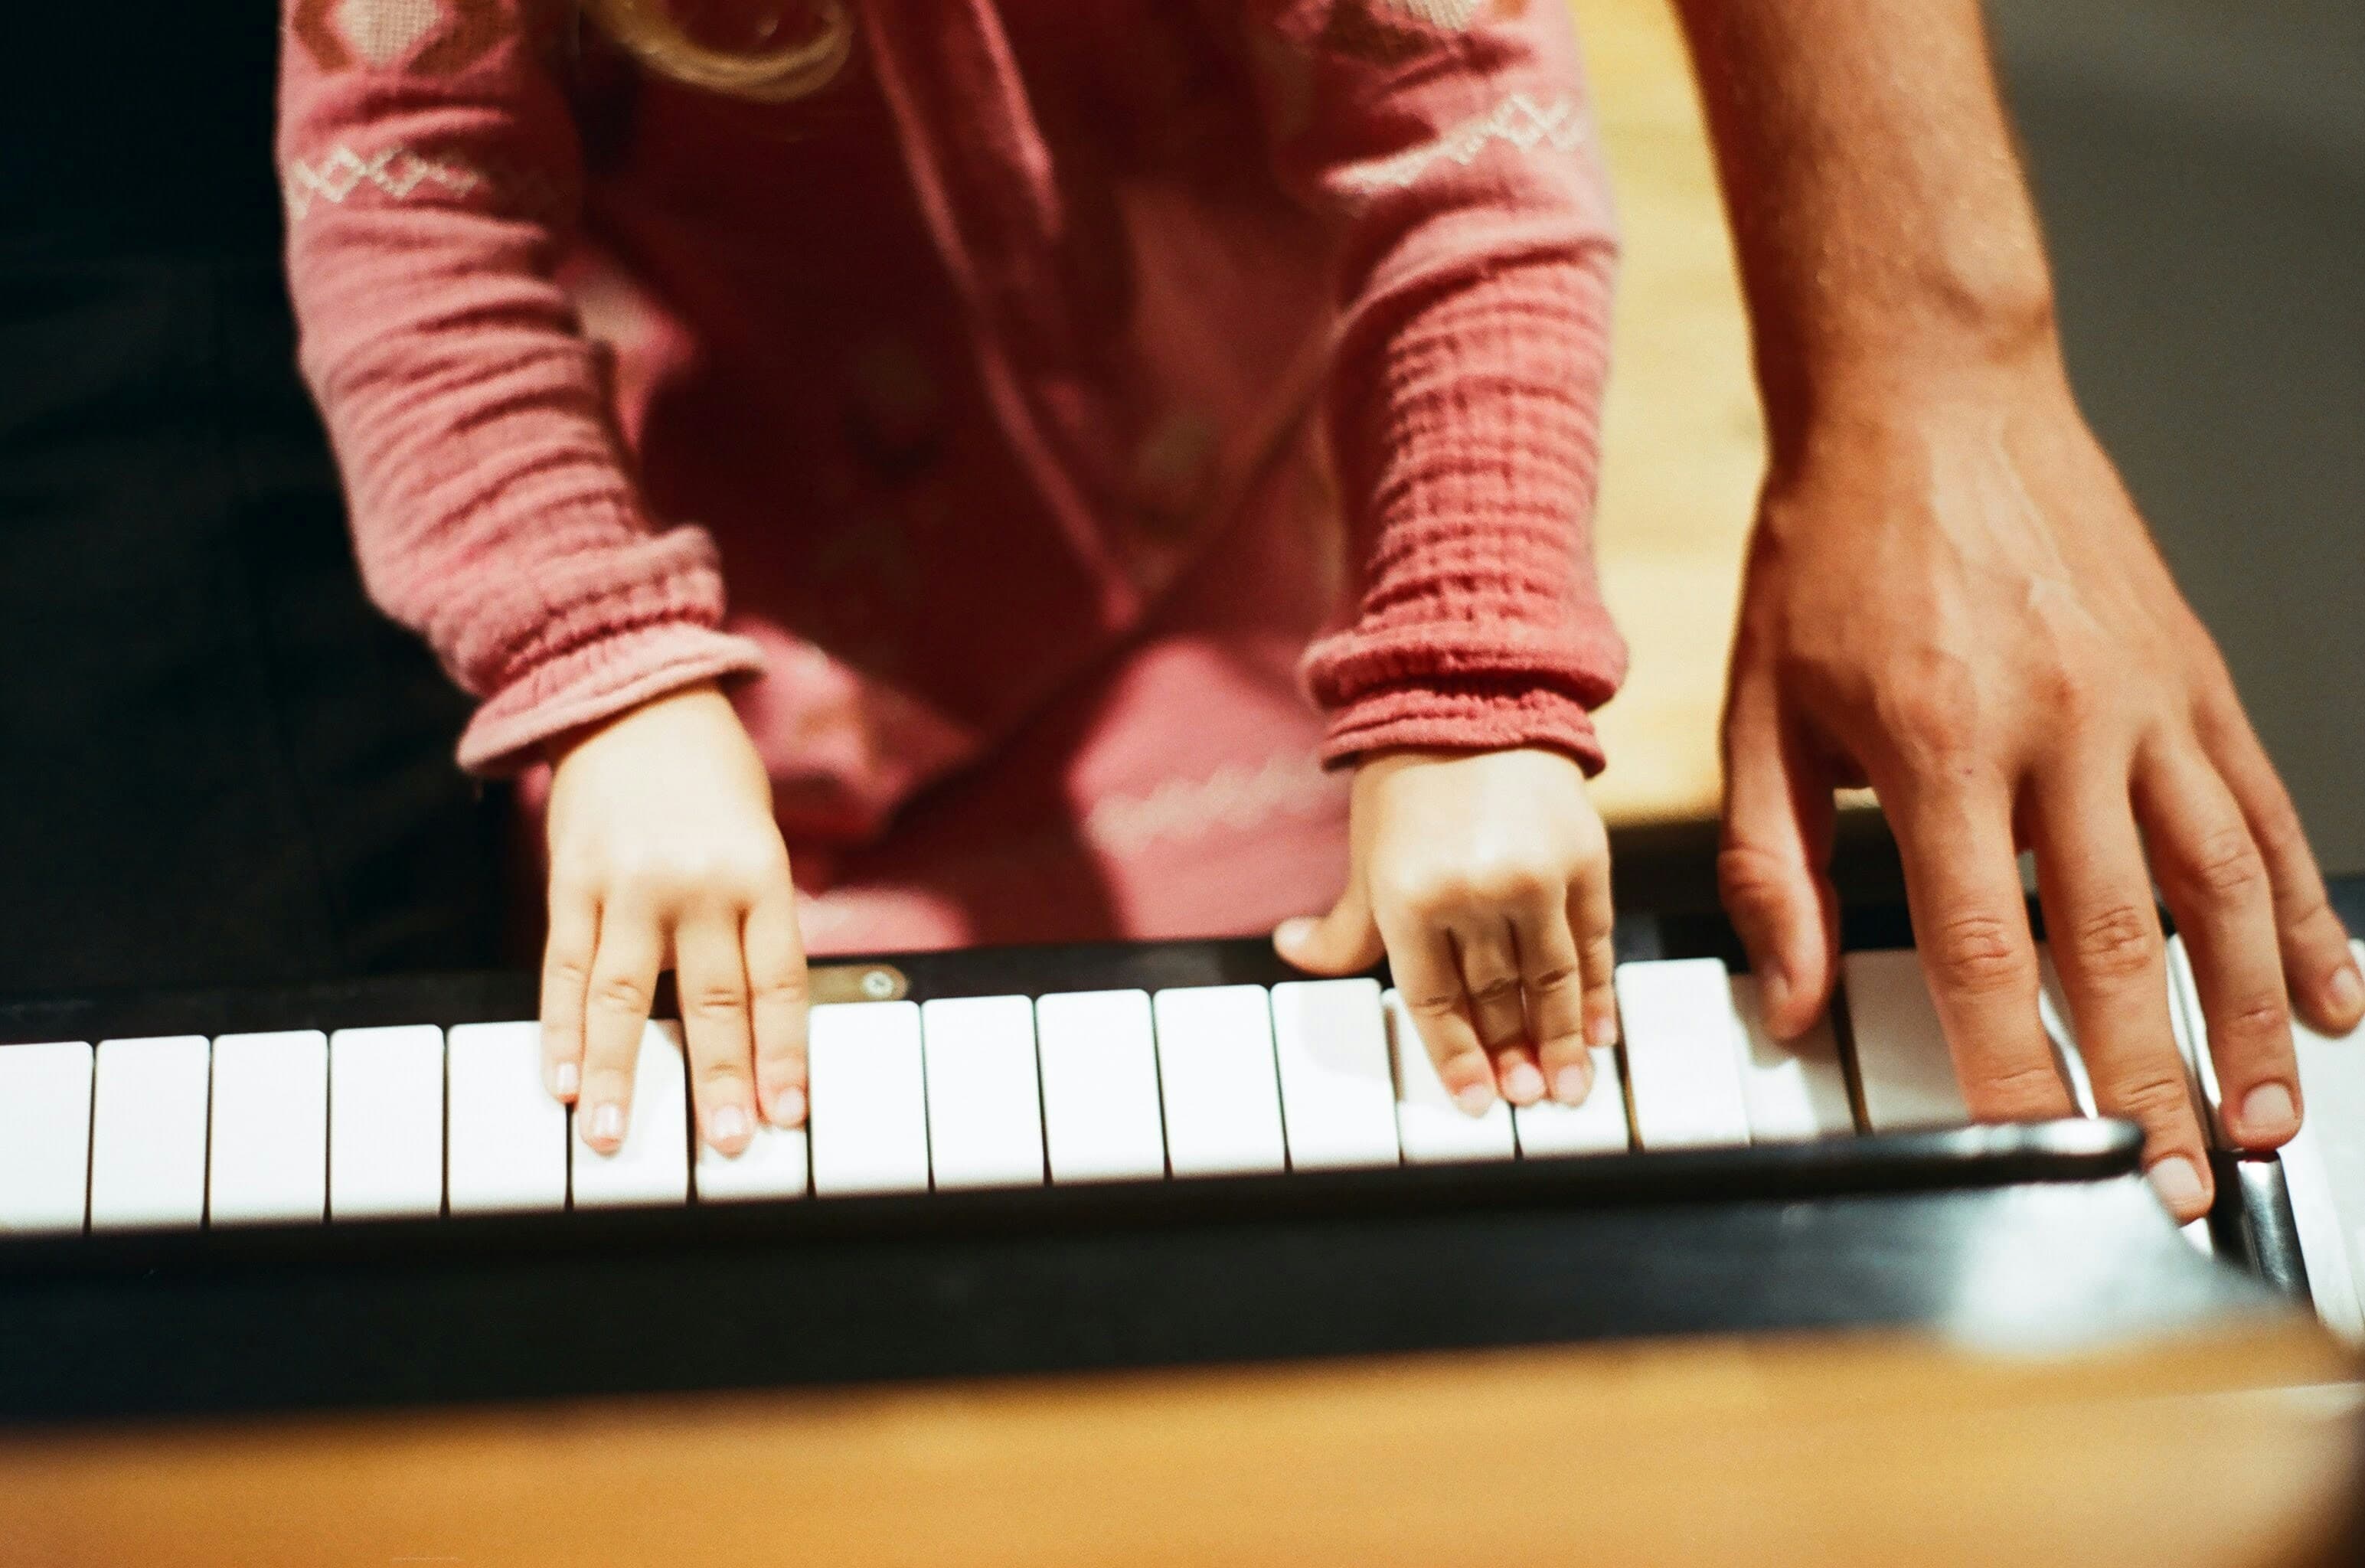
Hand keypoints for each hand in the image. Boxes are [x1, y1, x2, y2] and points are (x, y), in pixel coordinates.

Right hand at [541, 682, 808, 1155]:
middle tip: (725, 1146)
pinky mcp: (571, 879)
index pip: (777, 981)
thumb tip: (755, 1021)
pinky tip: (558, 1078)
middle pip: (710, 998)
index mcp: (759, 873)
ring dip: (617, 1073)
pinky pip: (563, 966)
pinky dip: (560, 1028)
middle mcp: (697, 882)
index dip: (782, 1053)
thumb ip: (755, 920)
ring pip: (623, 995)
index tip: (788, 1115)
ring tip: (611, 1136)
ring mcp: (627, 882)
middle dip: (718, 1079)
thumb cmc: (712, 776)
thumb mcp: (758, 838)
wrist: (632, 693)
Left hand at [1276, 747, 1617, 1113]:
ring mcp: (1536, 878)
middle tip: (1529, 1103)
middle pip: (1497, 997)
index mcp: (1410, 895)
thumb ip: (1347, 922)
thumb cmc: (1409, 784)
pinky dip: (1598, 991)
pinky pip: (1594, 944)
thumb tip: (1295, 951)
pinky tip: (1600, 1032)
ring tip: (1569, 1089)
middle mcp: (1474, 892)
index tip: (1474, 1101)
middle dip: (1513, 1057)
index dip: (1455, 1055)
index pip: (1434, 999)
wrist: (1476, 703)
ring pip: (1551, 982)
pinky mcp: (1585, 859)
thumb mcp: (1369, 856)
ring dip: (1561, 1041)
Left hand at [1718, 353, 2364, 1219]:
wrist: (1924, 397)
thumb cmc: (1832, 553)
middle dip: (2153, 1077)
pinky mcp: (2196, 672)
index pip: (1982, 949)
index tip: (2037, 1156)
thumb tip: (1788, 1005)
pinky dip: (2306, 908)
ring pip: (2223, 884)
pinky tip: (2337, 989)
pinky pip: (2263, 806)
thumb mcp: (1760, 709)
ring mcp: (2145, 699)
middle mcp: (2060, 726)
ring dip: (2254, 1014)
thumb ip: (1772, 867)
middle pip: (2117, 939)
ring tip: (2271, 1117)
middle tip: (2175, 1181)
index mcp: (1937, 746)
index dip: (2015, 1071)